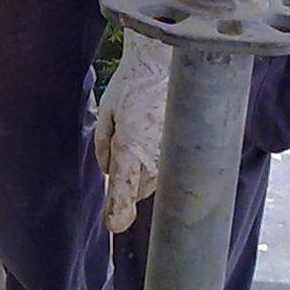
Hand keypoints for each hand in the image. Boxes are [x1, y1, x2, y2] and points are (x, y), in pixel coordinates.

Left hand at [92, 31, 169, 233]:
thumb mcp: (107, 112)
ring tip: (142, 135)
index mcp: (128, 150)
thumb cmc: (132, 85)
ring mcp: (172, 157)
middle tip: (125, 146)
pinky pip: (168, 170)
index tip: (114, 226)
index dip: (117, 213)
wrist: (165, 63)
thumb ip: (104, 146)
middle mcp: (152, 159)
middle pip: (135, 192)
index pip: (122, 194)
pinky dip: (160, 162)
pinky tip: (157, 137)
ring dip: (143, 173)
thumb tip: (107, 171)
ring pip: (152, 183)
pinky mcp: (186, 151)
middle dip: (126, 182)